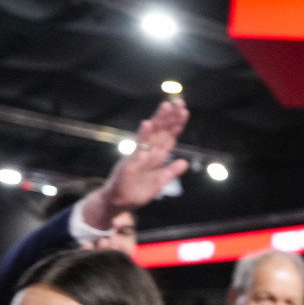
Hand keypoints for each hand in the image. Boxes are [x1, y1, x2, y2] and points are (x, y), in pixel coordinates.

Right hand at [81, 99, 189, 229]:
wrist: (118, 202)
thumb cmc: (137, 191)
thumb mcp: (159, 183)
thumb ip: (171, 172)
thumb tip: (185, 162)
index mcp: (156, 156)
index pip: (169, 137)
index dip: (177, 124)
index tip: (185, 111)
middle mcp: (148, 151)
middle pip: (161, 131)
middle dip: (170, 117)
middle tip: (178, 102)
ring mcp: (139, 155)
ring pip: (150, 134)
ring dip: (158, 120)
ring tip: (165, 107)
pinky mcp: (130, 162)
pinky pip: (138, 148)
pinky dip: (143, 136)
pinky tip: (147, 125)